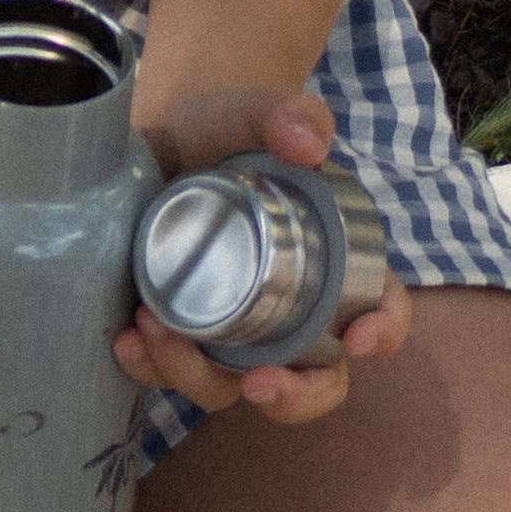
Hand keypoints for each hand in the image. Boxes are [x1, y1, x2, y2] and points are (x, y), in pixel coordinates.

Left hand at [115, 85, 405, 423]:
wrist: (151, 140)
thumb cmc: (221, 131)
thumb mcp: (252, 112)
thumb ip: (288, 114)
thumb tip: (308, 143)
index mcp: (333, 266)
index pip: (379, 311)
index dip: (383, 333)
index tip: (359, 339)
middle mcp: (289, 313)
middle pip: (316, 381)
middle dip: (296, 398)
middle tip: (260, 385)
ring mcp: (233, 331)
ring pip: (231, 388)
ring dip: (196, 375)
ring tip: (156, 327)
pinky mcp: (181, 336)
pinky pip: (171, 373)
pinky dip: (150, 367)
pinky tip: (128, 340)